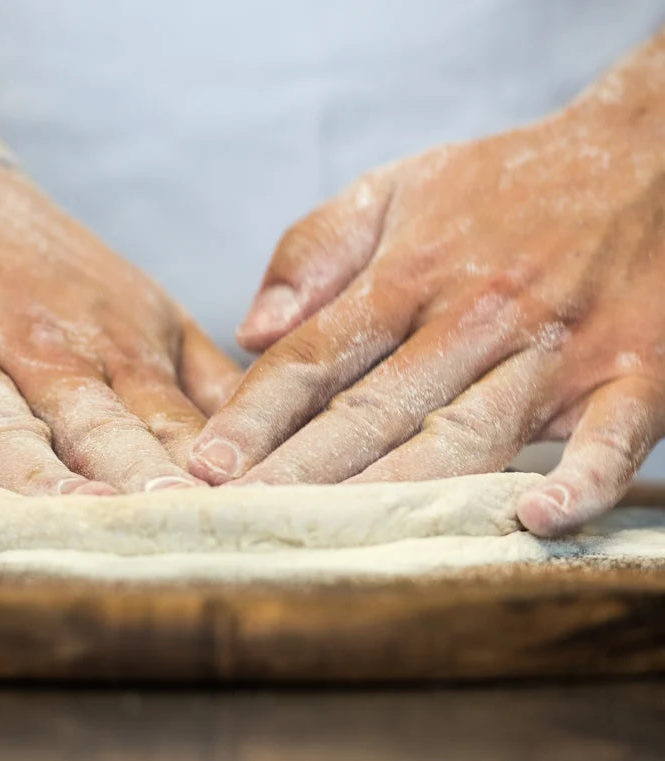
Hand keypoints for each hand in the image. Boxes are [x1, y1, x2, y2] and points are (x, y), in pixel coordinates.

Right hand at [0, 161, 239, 533]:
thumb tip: (278, 434)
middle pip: (100, 430)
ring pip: (6, 431)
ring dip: (41, 478)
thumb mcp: (148, 313)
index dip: (207, 469)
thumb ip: (205, 381)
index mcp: (119, 350)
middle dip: (140, 477)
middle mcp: (48, 355)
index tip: (244, 510)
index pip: (171, 423)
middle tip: (179, 523)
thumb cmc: (57, 274)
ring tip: (78, 522)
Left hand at [189, 34, 664, 535]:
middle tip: (244, 523)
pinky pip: (608, 435)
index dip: (253, 416)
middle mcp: (473, 317)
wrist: (644, 154)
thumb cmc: (503, 183)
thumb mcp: (396, 190)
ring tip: (335, 540)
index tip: (206, 469)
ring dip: (399, 489)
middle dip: (301, 472)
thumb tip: (250, 328)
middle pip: (372, 410)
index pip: (312, 357)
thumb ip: (315, 252)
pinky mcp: (633, 373)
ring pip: (465, 433)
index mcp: (409, 275)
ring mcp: (553, 350)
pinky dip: (580, 479)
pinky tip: (534, 519)